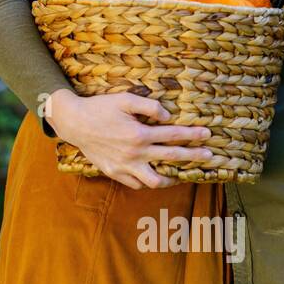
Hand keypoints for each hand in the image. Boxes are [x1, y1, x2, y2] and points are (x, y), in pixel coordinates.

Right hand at [46, 88, 211, 189]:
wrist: (74, 122)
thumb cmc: (100, 108)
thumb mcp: (124, 99)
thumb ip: (149, 106)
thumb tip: (167, 116)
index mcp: (140, 134)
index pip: (173, 135)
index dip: (193, 134)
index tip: (208, 134)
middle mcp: (135, 153)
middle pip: (171, 156)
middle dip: (193, 155)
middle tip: (210, 156)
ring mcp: (125, 166)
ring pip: (154, 180)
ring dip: (170, 178)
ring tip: (179, 175)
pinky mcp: (114, 172)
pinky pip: (135, 183)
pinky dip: (146, 182)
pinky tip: (152, 176)